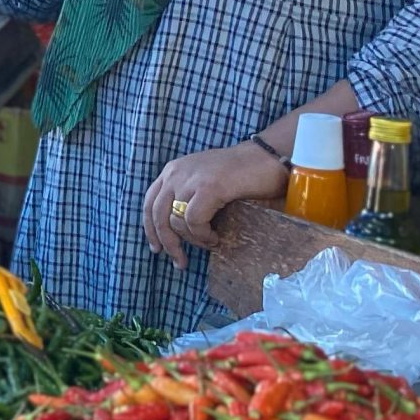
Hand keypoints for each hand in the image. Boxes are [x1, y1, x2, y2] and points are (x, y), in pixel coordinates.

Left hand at [143, 142, 285, 267]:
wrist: (270, 157)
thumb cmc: (243, 174)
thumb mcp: (206, 183)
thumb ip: (189, 198)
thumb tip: (179, 233)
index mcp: (173, 171)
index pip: (149, 203)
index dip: (151, 229)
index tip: (157, 249)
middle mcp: (177, 173)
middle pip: (157, 215)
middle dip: (168, 243)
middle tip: (179, 262)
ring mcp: (191, 179)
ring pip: (175, 220)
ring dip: (192, 240)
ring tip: (210, 244)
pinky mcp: (208, 187)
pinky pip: (194, 221)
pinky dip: (203, 234)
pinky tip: (216, 237)